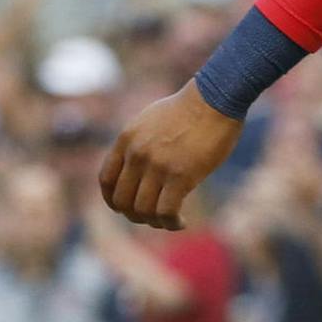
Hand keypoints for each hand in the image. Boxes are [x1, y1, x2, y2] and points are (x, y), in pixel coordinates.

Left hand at [99, 82, 243, 230]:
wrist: (215, 98)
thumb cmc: (189, 108)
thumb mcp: (151, 120)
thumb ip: (139, 143)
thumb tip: (138, 169)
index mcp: (127, 139)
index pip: (106, 180)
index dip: (113, 200)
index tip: (126, 209)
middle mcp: (137, 154)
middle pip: (122, 201)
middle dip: (135, 215)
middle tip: (152, 217)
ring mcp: (157, 166)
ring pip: (143, 210)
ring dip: (155, 222)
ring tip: (169, 220)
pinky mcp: (181, 176)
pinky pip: (166, 212)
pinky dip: (171, 223)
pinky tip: (180, 222)